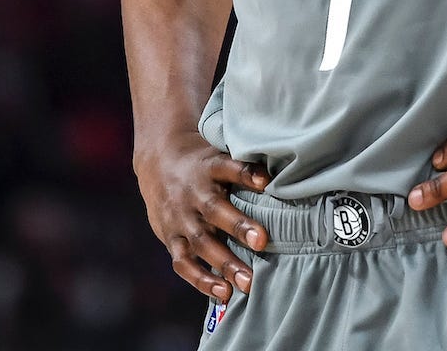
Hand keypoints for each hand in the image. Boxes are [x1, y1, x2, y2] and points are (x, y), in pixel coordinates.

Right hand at [134, 131, 271, 300]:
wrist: (158, 163)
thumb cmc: (204, 164)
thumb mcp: (220, 153)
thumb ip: (246, 165)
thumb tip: (289, 171)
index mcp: (208, 167)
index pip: (228, 167)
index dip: (246, 174)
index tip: (267, 182)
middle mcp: (192, 193)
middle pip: (214, 210)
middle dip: (238, 226)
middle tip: (262, 242)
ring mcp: (180, 217)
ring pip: (201, 241)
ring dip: (224, 263)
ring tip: (248, 283)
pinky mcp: (170, 238)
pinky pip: (183, 262)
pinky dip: (201, 280)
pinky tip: (224, 293)